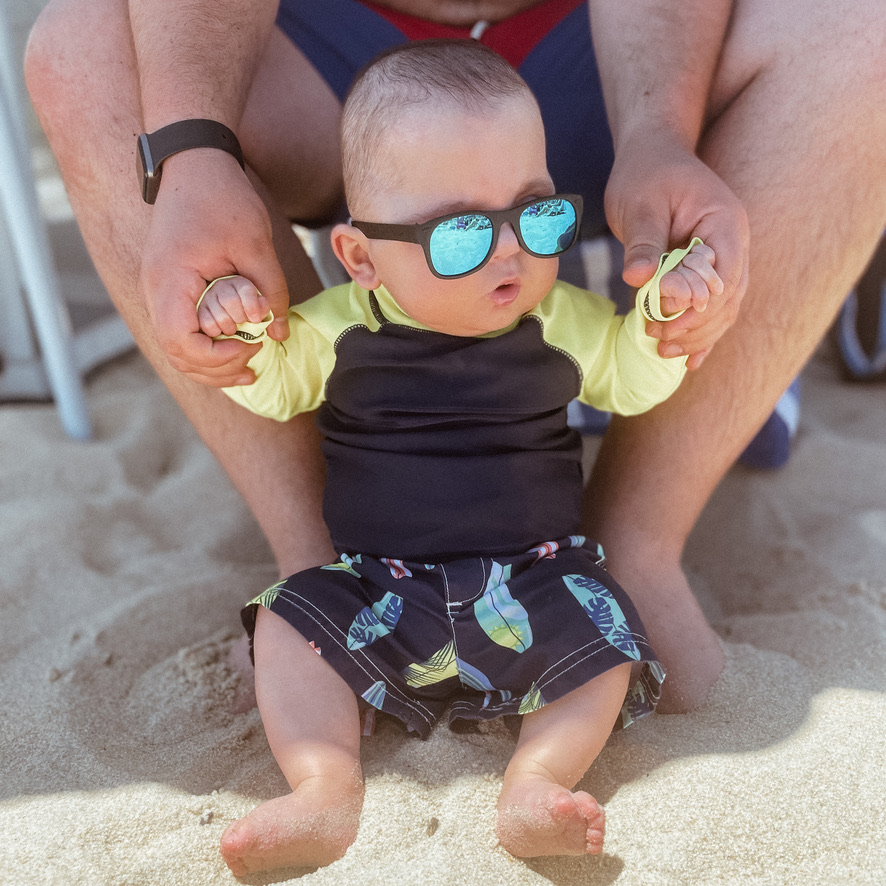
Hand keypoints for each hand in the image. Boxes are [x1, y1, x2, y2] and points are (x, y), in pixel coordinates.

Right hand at [139, 149, 290, 385]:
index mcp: (170, 280)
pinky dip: (207, 347)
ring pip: (178, 348)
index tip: (250, 347)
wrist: (195, 164)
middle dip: (217, 369)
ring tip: (248, 365)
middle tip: (254, 366)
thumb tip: (280, 334)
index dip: (216, 358)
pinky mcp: (171, 289)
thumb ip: (271, 292)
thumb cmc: (223, 197)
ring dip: (212, 364)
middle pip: (177, 353)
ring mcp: (160, 291)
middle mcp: (156, 291)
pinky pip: (183, 331)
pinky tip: (236, 347)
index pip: (180, 342)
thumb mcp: (256, 245)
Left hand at [605, 127, 748, 369]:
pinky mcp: (705, 270)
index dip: (699, 308)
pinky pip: (711, 307)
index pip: (724, 277)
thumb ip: (643, 243)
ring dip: (696, 334)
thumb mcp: (640, 204)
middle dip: (696, 327)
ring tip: (663, 350)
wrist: (652, 154)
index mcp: (724, 225)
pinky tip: (686, 360)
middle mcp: (732, 244)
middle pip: (727, 299)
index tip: (666, 324)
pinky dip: (700, 333)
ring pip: (722, 308)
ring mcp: (723, 258)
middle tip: (659, 341)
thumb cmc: (646, 173)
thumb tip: (638, 278)